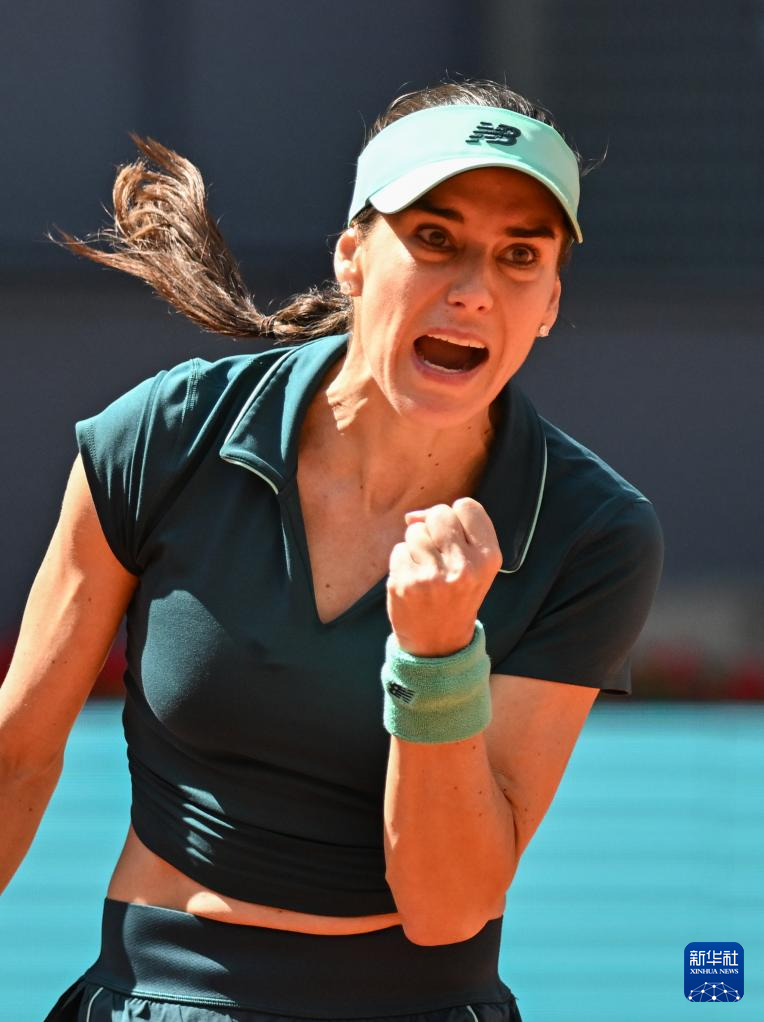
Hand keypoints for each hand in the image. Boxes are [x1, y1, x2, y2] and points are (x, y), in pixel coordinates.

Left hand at [386, 498, 502, 656]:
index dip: (456, 517)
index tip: (455, 539)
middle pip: (439, 513)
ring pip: (415, 531)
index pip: (468, 507)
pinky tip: (412, 582)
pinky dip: (402, 562)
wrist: (438, 645)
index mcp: (488, 558)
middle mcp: (465, 566)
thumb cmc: (455, 595)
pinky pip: (398, 550)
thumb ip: (454, 531)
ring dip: (415, 546)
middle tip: (438, 557)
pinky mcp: (407, 583)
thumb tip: (412, 516)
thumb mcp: (473, 564)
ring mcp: (434, 576)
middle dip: (433, 528)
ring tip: (426, 571)